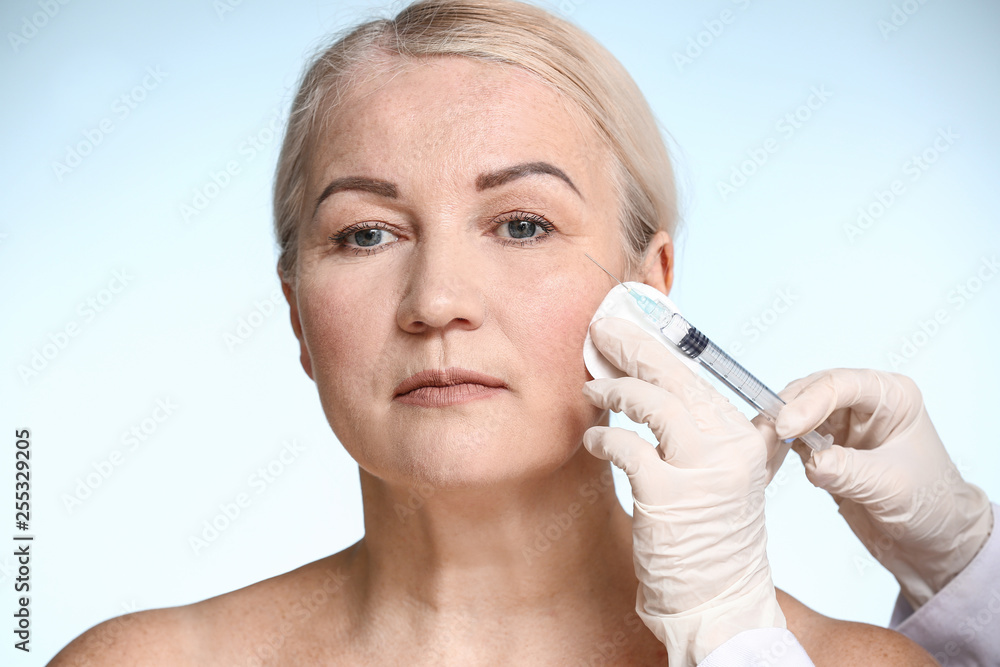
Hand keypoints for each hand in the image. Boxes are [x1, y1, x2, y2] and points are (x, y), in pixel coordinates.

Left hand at [582, 317, 784, 665]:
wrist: (721, 601)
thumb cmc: (713, 536)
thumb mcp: (728, 476)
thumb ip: (711, 432)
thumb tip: (662, 382)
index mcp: (748, 437)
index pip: (699, 375)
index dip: (660, 347)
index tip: (631, 327)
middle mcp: (731, 447)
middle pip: (676, 377)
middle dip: (633, 347)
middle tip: (601, 329)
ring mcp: (702, 470)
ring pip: (653, 403)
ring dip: (615, 389)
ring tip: (592, 388)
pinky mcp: (669, 496)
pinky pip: (626, 447)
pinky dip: (603, 438)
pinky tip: (592, 440)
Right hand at [775, 368, 992, 607]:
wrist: (932, 541)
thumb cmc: (932, 505)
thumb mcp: (892, 487)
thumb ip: (849, 471)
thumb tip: (811, 462)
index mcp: (891, 396)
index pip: (841, 385)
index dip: (809, 403)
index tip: (786, 427)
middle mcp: (864, 403)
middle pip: (811, 392)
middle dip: (785, 412)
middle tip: (764, 437)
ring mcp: (842, 424)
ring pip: (795, 413)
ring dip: (775, 430)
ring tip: (760, 450)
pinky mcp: (825, 447)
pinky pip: (792, 439)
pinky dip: (776, 448)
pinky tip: (768, 462)